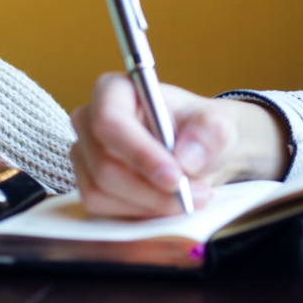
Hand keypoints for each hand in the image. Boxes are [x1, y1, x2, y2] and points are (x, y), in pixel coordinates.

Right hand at [70, 72, 288, 217]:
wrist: (199, 152)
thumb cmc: (201, 130)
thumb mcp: (218, 125)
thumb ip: (210, 133)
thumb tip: (185, 156)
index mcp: (114, 90)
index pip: (111, 121)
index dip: (140, 153)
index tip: (175, 177)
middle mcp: (90, 120)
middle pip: (104, 164)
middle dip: (151, 188)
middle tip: (192, 195)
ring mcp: (85, 154)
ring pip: (101, 191)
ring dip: (149, 203)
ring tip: (189, 198)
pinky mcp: (88, 183)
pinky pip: (103, 208)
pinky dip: (139, 212)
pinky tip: (167, 204)